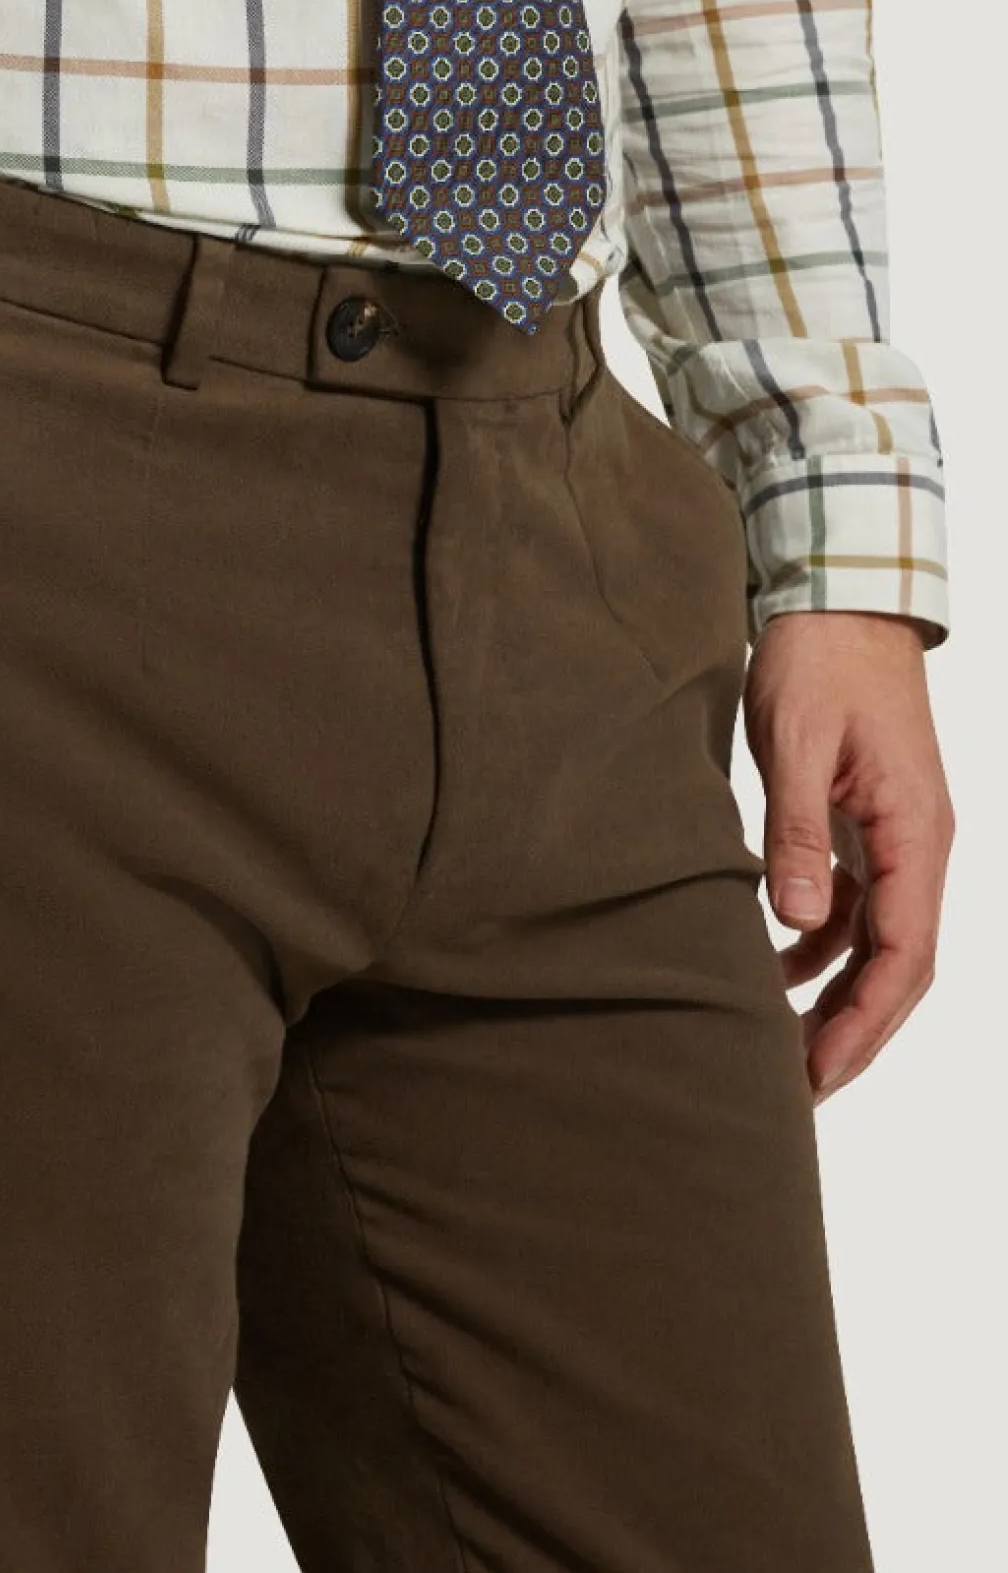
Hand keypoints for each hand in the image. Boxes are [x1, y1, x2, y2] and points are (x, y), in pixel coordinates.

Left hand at [743, 611, 954, 1104]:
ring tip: (780, 1047)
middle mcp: (919, 846)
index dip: (863, 1022)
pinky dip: (818, 945)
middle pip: (898, 965)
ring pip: (877, 942)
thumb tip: (798, 921)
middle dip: (854, 1032)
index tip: (819, 1072)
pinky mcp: (866, 824)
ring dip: (836, 996)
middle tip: (799, 1089)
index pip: (903, 955)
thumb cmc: (820, 663)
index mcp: (917, 834)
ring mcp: (895, 837)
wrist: (840, 601)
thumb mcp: (798, 744)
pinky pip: (854, 905)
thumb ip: (799, 833)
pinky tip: (772, 967)